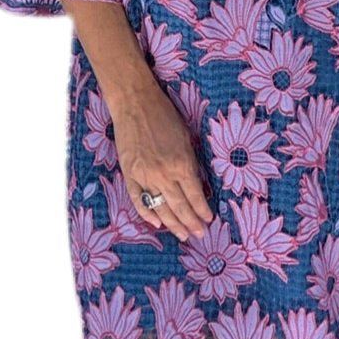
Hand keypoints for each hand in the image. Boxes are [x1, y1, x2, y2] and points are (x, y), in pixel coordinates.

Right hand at [110, 81, 215, 242]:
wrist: (135, 104)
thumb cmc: (165, 115)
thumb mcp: (186, 137)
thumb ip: (190, 163)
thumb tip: (196, 185)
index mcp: (182, 163)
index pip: (196, 195)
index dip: (202, 210)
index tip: (208, 220)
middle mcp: (164, 174)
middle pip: (180, 206)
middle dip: (191, 223)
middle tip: (198, 234)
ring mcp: (145, 176)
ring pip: (161, 208)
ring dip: (173, 224)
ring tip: (182, 235)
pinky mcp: (129, 174)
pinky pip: (138, 200)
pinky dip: (147, 214)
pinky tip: (156, 223)